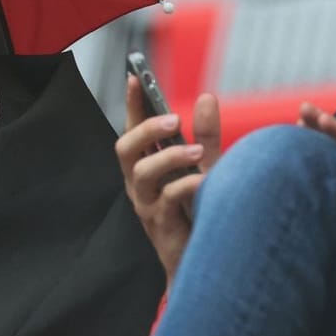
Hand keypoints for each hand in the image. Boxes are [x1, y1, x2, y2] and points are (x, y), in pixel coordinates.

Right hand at [114, 77, 219, 284]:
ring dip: (169, 156)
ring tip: (198, 152)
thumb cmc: (203, 212)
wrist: (210, 260)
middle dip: (145, 128)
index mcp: (148, 165)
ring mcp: (146, 204)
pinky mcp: (160, 224)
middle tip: (173, 118)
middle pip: (125, 148)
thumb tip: (207, 97)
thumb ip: (207, 135)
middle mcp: (140, 183)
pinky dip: (186, 185)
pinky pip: (166, 199)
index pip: (134, 128)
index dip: (132, 103)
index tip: (135, 75)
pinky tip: (206, 181)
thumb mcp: (208, 167)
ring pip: (142, 172)